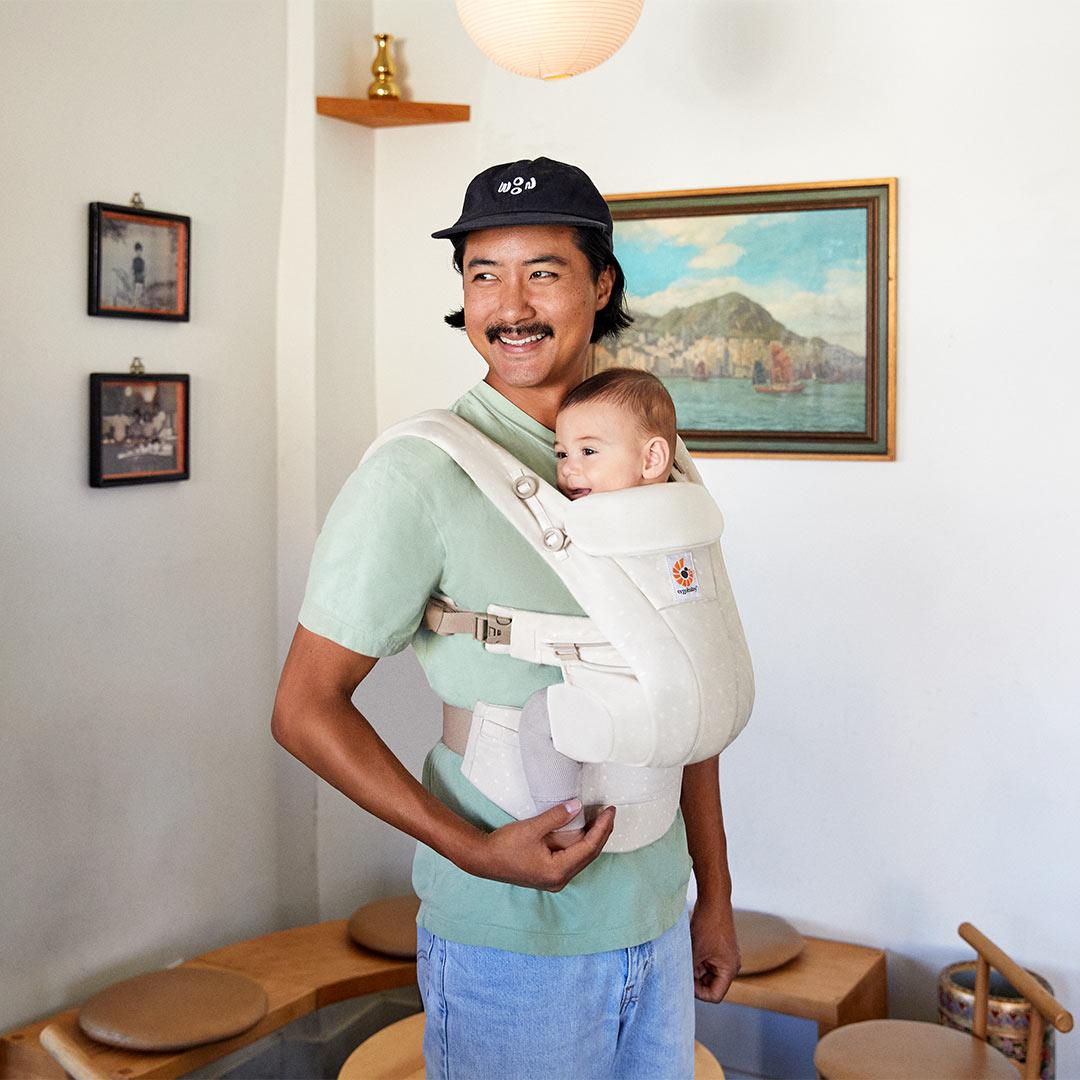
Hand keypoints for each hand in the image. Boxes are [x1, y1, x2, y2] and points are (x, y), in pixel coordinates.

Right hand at [461, 800, 615, 890]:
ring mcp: (554, 879)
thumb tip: (578, 806)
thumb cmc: (504, 845)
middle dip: (601, 832)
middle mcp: (560, 879)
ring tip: (601, 818)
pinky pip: (572, 858)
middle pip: (589, 855)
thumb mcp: (532, 828)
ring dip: (592, 838)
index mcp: (558, 871)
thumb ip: (556, 817)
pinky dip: (580, 843)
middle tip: (610, 812)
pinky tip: (583, 830)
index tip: (610, 811)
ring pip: (582, 857)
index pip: (589, 848)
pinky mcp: (549, 874)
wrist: (483, 859)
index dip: (602, 828)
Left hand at [690, 897, 740, 1001]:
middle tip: (681, 969)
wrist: (713, 899)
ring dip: (695, 968)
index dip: (698, 993)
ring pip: (707, 973)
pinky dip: (697, 959)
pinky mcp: (720, 948)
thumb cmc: (707, 924)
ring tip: (685, 955)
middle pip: (711, 985)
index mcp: (729, 970)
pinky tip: (689, 948)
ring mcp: (725, 956)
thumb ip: (689, 971)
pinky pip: (707, 961)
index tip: (685, 982)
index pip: (715, 995)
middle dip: (695, 979)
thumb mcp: (695, 952)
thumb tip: (679, 983)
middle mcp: (731, 965)